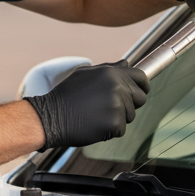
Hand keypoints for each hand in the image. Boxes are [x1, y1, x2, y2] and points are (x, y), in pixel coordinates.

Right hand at [24, 60, 150, 149]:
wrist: (51, 116)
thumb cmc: (67, 95)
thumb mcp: (86, 74)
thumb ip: (109, 69)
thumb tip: (127, 64)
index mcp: (112, 73)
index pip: (141, 78)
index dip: (143, 86)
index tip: (140, 91)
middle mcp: (117, 87)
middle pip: (140, 99)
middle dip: (129, 104)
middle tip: (109, 108)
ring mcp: (117, 106)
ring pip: (130, 116)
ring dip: (117, 118)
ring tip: (96, 115)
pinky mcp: (114, 123)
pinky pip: (121, 129)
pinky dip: (110, 130)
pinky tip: (94, 124)